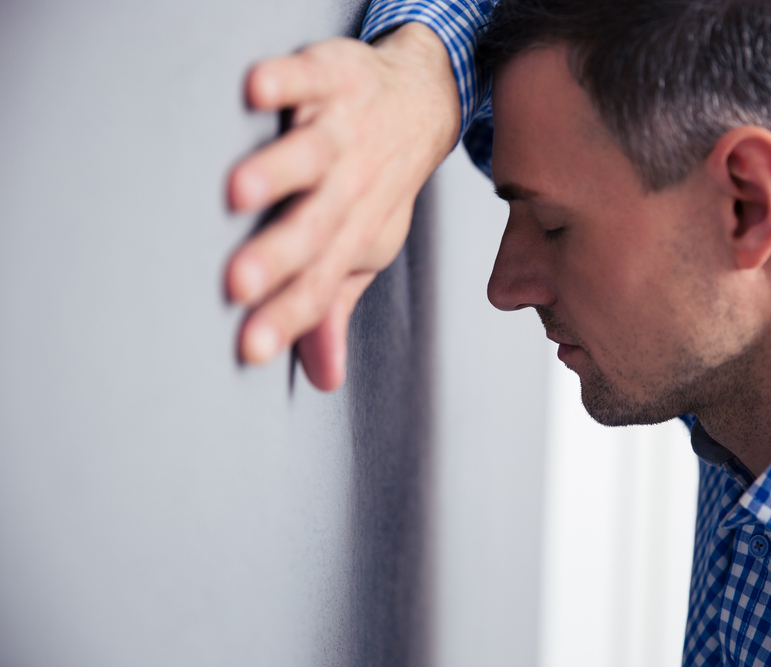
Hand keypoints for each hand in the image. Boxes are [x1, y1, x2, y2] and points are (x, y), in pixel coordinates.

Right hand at [226, 23, 459, 389]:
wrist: (424, 104)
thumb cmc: (381, 184)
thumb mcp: (365, 249)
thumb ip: (334, 308)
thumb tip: (324, 379)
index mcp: (354, 235)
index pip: (320, 285)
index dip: (288, 319)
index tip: (250, 351)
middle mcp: (352, 188)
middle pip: (314, 227)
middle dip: (277, 258)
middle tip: (239, 285)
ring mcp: (343, 133)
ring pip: (309, 156)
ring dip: (277, 173)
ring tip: (239, 192)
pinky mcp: (332, 79)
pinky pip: (308, 79)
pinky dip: (285, 81)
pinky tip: (257, 90)